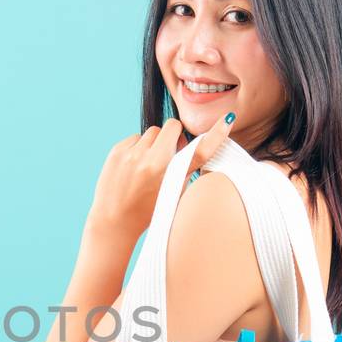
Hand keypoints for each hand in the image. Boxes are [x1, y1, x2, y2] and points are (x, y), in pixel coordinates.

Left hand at [83, 111, 236, 241]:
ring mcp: (132, 155)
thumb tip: (188, 143)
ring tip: (148, 165)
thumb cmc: (148, 211)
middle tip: (169, 154)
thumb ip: (184, 170)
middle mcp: (151, 163)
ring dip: (155, 143)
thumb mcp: (174, 195)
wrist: (113, 220)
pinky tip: (133, 167)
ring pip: (153, 131)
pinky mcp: (117, 151)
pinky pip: (135, 137)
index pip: (200, 151)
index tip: (228, 120)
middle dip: (173, 136)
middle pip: (172, 126)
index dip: (217, 134)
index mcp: (171, 177)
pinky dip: (138, 147)